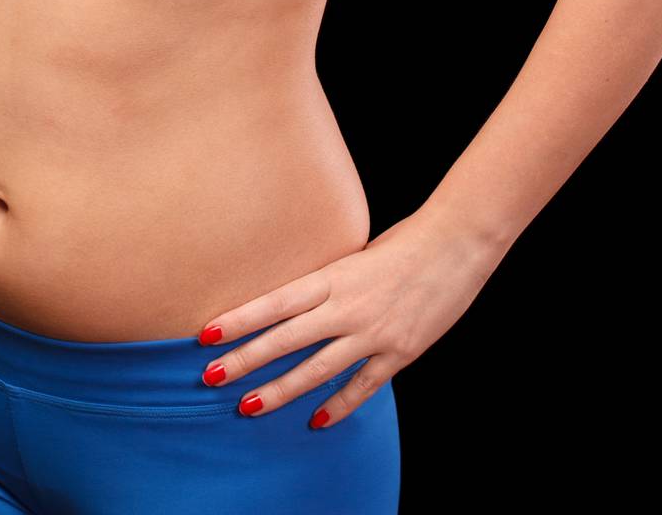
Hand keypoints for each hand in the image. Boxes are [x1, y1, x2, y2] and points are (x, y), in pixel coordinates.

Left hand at [195, 210, 504, 425]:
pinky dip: (338, 405)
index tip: (206, 334)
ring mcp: (374, 333)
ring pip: (317, 369)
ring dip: (281, 390)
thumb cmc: (401, 241)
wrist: (455, 244)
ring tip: (249, 406)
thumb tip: (291, 300)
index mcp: (332, 276)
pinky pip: (362, 386)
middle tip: (211, 377)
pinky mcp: (400, 353)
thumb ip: (324, 280)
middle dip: (246, 360)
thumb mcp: (352, 253)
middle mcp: (347, 306)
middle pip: (286, 339)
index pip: (274, 302)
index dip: (239, 320)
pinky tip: (316, 419)